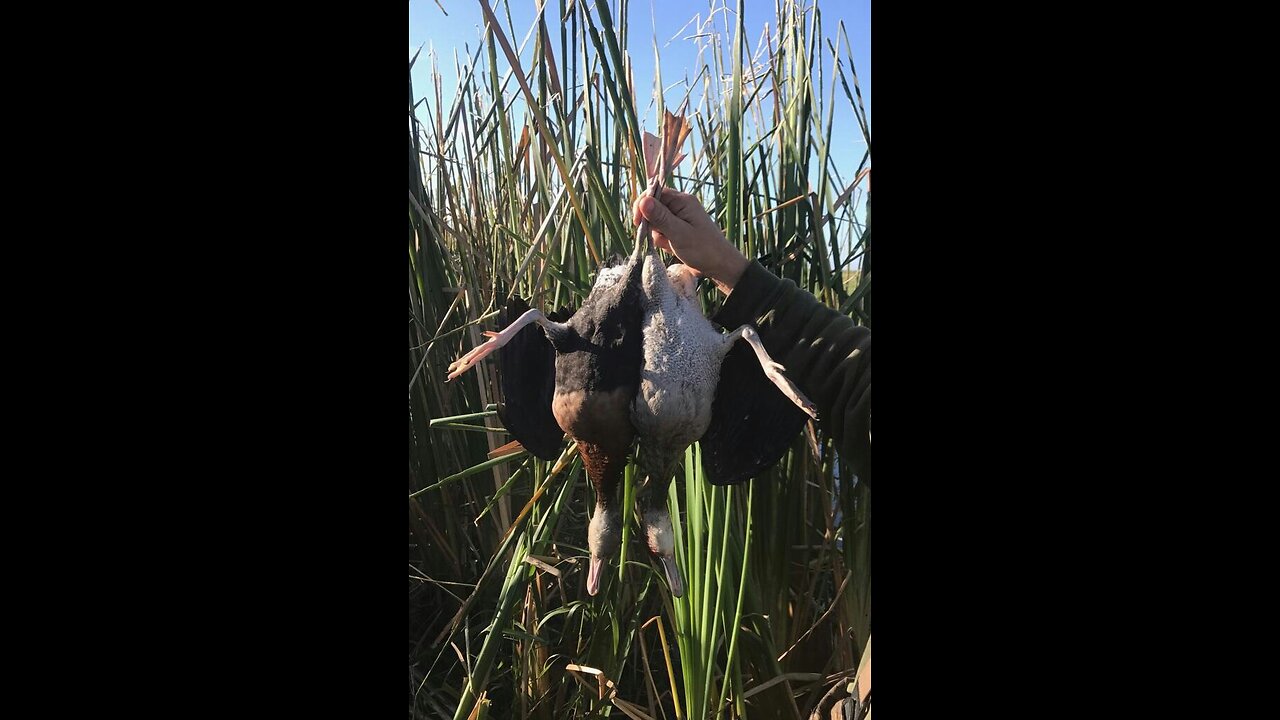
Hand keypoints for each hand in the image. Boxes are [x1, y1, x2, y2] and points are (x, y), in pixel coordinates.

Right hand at [632, 189, 749, 292]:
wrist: (719, 266)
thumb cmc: (703, 250)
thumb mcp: (679, 234)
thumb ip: (660, 217)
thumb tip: (642, 201)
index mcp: (683, 201)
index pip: (655, 193)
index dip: (643, 205)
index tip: (637, 222)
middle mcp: (681, 206)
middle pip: (654, 207)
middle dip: (651, 223)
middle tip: (658, 237)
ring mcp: (680, 218)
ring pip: (656, 221)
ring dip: (657, 233)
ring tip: (669, 244)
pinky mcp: (678, 229)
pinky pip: (662, 231)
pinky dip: (662, 240)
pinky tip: (671, 248)